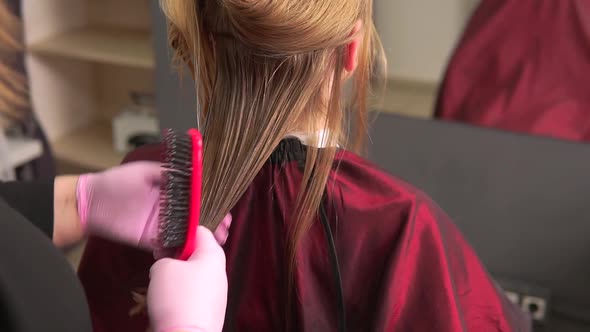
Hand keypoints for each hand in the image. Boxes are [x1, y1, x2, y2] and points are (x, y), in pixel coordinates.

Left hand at [76, 161, 231, 250]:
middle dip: (213, 225)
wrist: (90, 202)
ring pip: (187, 234)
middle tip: (225, 231)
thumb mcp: (144, 172)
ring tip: (214, 244)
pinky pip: (169, 248)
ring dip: (202, 239)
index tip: (226, 212)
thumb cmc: (116, 182)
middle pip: (197, 219)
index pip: (198, 200)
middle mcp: (170, 210)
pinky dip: (180, 251)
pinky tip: (191, 252)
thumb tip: (192, 171)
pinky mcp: (150, 240)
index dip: (213, 205)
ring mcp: (161, 226)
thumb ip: (167, 173)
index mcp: (172, 193)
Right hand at [148, 225, 228, 331]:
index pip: (200, 231)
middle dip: (175, 257)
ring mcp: (216, 293)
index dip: (180, 232)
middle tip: (159, 261)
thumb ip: (164, 258)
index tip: (165, 239)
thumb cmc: (178, 299)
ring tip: (159, 285)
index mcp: (213, 255)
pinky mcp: (209, 310)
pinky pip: (192, 295)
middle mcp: (219, 272)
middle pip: (196, 255)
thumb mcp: (162, 267)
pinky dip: (179, 296)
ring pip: (192, 276)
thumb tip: (166, 265)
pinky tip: (166, 302)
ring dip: (175, 278)